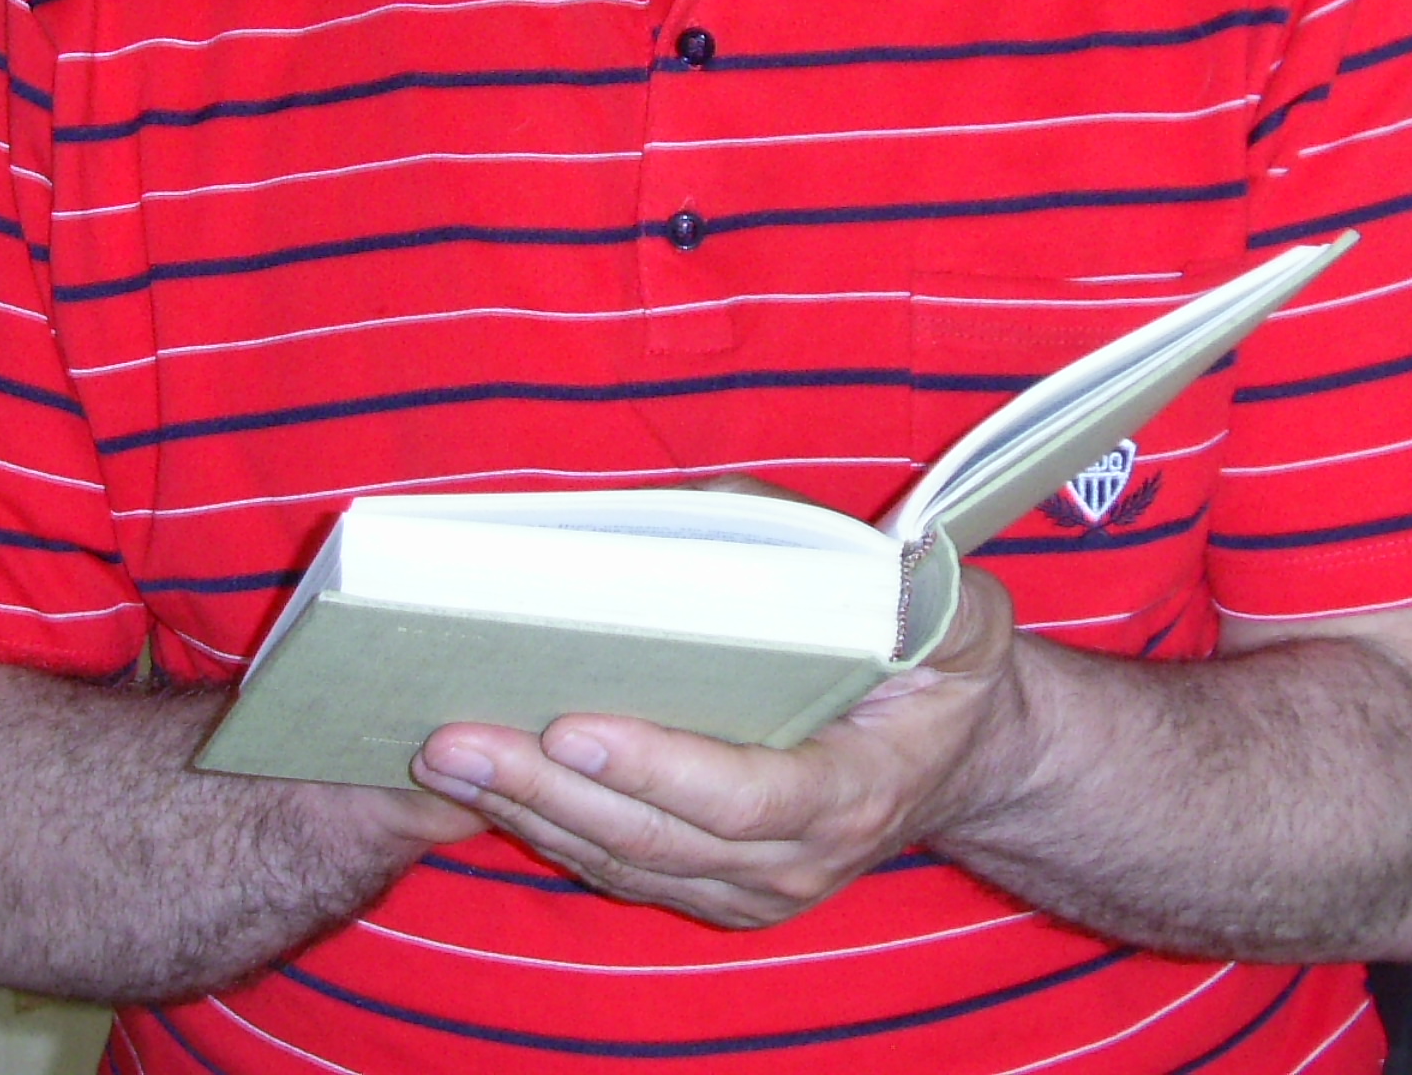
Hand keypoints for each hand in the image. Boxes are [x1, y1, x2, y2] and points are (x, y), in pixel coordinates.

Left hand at [410, 565, 1029, 927]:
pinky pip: (620, 868)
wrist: (969, 762)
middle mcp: (797, 863)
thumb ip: (907, 580)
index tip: (572, 723)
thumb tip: (763, 520)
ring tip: (443, 751)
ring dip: (527, 811)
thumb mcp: (965, 615)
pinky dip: (549, 827)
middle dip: (547, 789)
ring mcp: (754, 891)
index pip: (742, 797)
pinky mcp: (717, 891)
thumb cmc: (952, 673)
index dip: (654, 767)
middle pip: (654, 839)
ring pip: (623, 862)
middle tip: (454, 735)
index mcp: (852, 794)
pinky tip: (486, 781)